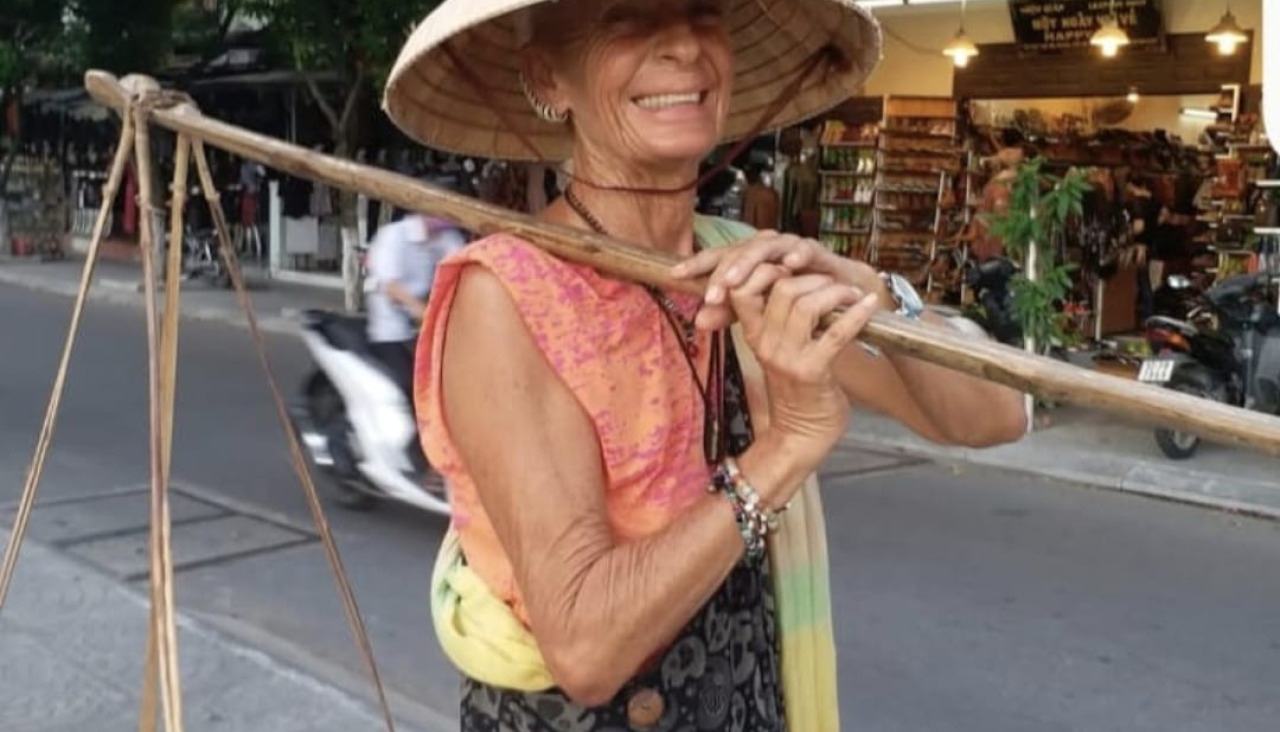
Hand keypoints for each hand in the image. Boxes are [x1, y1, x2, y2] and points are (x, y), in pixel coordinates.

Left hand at [672, 231, 884, 330]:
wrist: (841, 296)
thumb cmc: (794, 299)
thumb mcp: (757, 311)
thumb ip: (730, 312)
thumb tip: (697, 322)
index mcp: (749, 260)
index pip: (719, 257)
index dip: (698, 263)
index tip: (676, 275)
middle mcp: (767, 249)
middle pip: (739, 250)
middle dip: (723, 271)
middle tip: (712, 294)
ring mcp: (791, 247)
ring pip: (767, 246)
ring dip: (750, 262)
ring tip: (736, 280)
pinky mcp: (819, 253)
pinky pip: (807, 249)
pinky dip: (799, 254)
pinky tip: (791, 264)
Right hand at [728, 268, 879, 477]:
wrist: (800, 435)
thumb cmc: (796, 390)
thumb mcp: (776, 351)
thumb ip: (778, 320)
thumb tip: (794, 281)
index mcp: (753, 335)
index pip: (742, 288)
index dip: (768, 269)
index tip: (794, 269)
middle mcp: (765, 343)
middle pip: (780, 288)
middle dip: (812, 277)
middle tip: (833, 281)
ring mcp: (787, 358)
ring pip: (805, 305)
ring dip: (835, 293)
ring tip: (851, 295)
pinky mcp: (812, 372)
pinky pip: (835, 333)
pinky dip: (856, 315)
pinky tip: (869, 306)